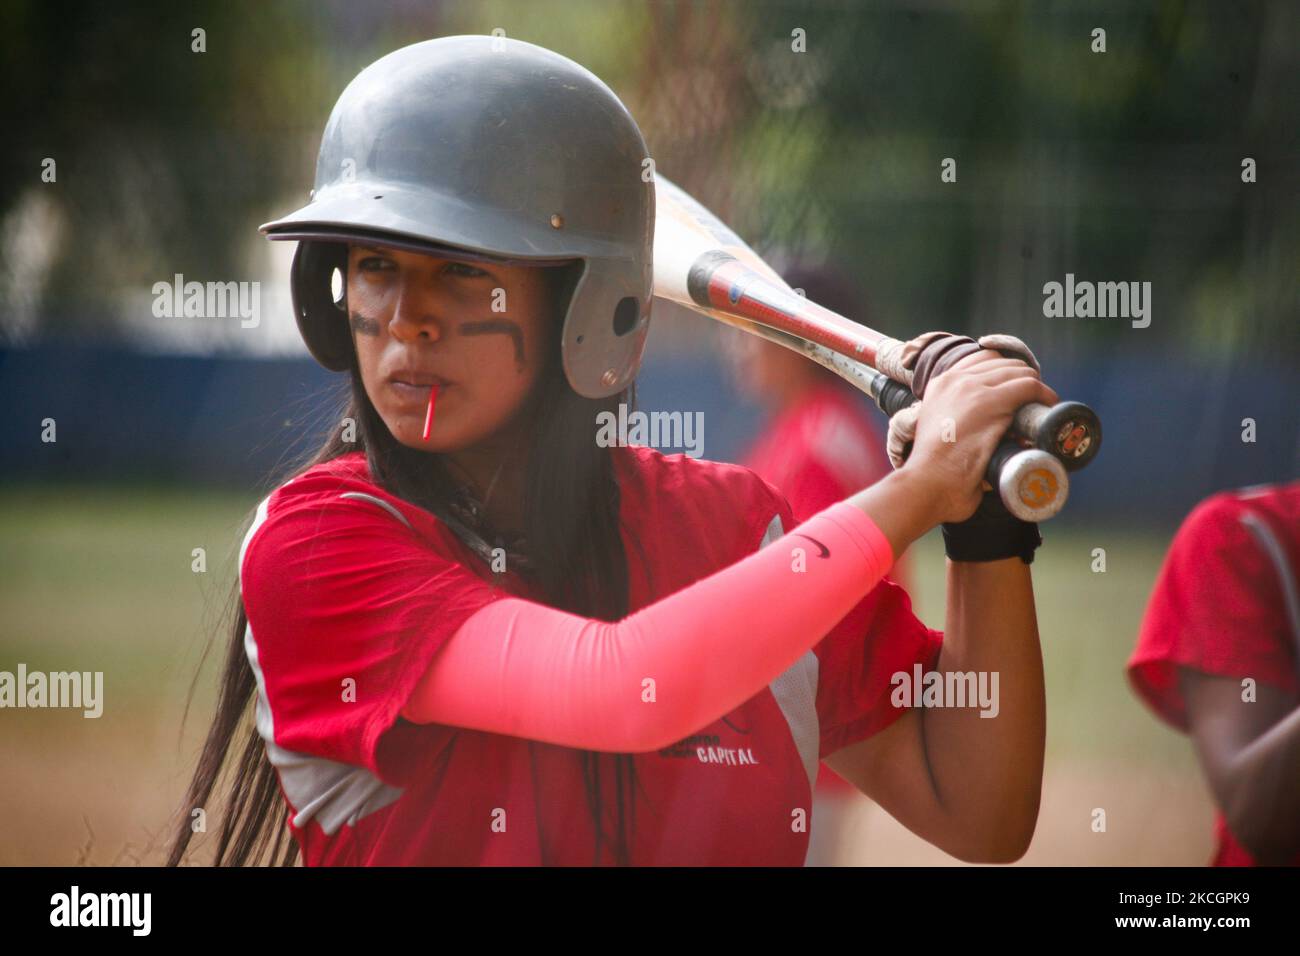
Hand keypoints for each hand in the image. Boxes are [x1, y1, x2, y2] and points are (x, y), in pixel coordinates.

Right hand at [900, 350, 1058, 524]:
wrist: (926, 484)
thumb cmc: (932, 474)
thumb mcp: (937, 434)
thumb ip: (956, 422)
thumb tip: (988, 431)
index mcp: (940, 386)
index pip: (982, 361)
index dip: (1005, 374)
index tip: (1016, 392)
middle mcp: (956, 381)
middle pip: (1004, 363)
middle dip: (1022, 380)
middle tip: (1032, 403)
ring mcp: (973, 389)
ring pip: (1020, 372)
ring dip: (1035, 389)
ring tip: (1041, 409)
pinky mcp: (992, 403)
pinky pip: (1030, 386)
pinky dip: (1045, 396)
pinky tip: (1049, 408)